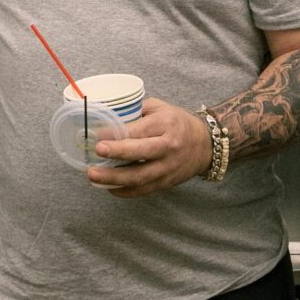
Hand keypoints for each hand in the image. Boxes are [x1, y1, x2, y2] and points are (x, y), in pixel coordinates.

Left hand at [87, 96, 213, 195]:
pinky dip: (125, 191)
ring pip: (140, 177)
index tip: (96, 134)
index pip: (138, 130)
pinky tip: (109, 188)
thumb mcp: (161, 108)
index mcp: (165, 125)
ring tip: (94, 176)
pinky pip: (143, 190)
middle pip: (140, 153)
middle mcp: (168, 147)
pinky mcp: (166, 182)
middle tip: (96, 152)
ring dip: (114, 178)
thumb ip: (137, 111)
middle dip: (116, 153)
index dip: (116, 133)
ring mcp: (168, 167)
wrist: (206, 145)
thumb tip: (108, 116)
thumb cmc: (178, 123)